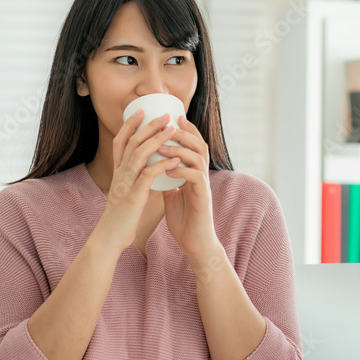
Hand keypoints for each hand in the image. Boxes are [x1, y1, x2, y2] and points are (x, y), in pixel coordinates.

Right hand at [94, 110, 180, 252]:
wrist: (111, 238)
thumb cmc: (121, 218)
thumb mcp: (127, 194)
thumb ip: (135, 181)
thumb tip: (150, 171)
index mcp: (117, 172)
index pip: (120, 142)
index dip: (130, 125)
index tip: (141, 110)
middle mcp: (119, 174)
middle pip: (131, 142)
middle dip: (147, 126)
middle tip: (164, 115)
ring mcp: (125, 184)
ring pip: (139, 154)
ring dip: (156, 140)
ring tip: (172, 130)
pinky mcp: (134, 197)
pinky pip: (147, 175)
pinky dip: (161, 164)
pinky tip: (174, 157)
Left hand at [159, 115, 220, 262]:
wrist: (194, 243)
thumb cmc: (185, 220)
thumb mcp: (172, 194)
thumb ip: (167, 178)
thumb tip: (155, 165)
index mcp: (194, 173)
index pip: (193, 145)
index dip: (186, 130)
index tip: (173, 117)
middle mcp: (202, 176)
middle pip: (199, 145)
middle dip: (185, 132)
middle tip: (170, 123)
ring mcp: (204, 186)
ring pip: (198, 158)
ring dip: (180, 150)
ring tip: (163, 145)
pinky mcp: (203, 198)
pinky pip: (196, 178)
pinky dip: (182, 170)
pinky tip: (169, 169)